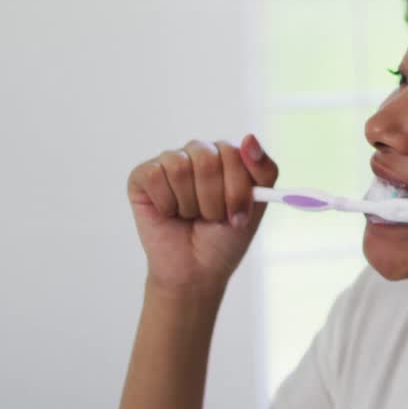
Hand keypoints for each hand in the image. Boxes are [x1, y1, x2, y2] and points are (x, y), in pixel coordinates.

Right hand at [126, 134, 277, 294]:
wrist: (196, 270)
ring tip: (190, 216)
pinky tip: (169, 213)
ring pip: (180, 168)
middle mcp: (199, 153)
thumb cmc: (225, 237)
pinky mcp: (143, 175)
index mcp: (229, 155)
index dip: (236, 190)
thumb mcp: (256, 205)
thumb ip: (264, 169)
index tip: (237, 217)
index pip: (234, 153)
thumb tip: (249, 138)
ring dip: (189, 204)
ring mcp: (170, 162)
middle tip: (213, 219)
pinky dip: (166, 203)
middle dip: (213, 200)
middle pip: (208, 159)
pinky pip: (155, 176)